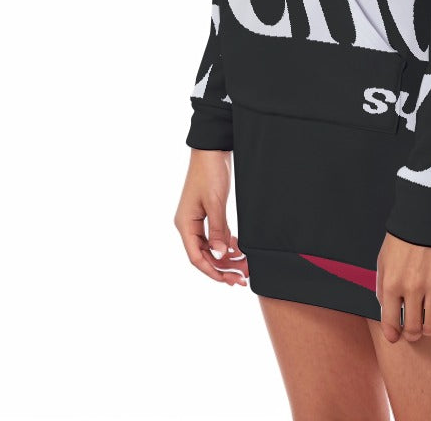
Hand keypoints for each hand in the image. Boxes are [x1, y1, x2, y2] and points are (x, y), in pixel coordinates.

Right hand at [175, 148, 246, 286]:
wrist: (212, 149)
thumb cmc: (209, 172)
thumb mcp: (215, 202)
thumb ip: (218, 229)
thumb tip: (221, 255)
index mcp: (185, 224)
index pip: (196, 258)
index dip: (213, 272)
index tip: (230, 280)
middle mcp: (189, 225)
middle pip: (205, 256)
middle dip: (223, 268)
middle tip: (242, 278)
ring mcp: (198, 220)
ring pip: (212, 247)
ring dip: (227, 258)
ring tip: (245, 266)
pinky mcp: (207, 214)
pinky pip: (215, 236)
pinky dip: (227, 244)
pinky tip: (239, 249)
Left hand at [376, 230, 430, 340]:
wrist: (425, 217)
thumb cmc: (402, 239)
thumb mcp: (383, 261)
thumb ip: (382, 288)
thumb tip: (386, 311)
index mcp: (392, 284)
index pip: (390, 323)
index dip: (392, 335)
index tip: (395, 337)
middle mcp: (412, 289)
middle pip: (413, 329)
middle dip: (411, 334)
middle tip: (412, 330)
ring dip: (428, 329)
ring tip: (427, 322)